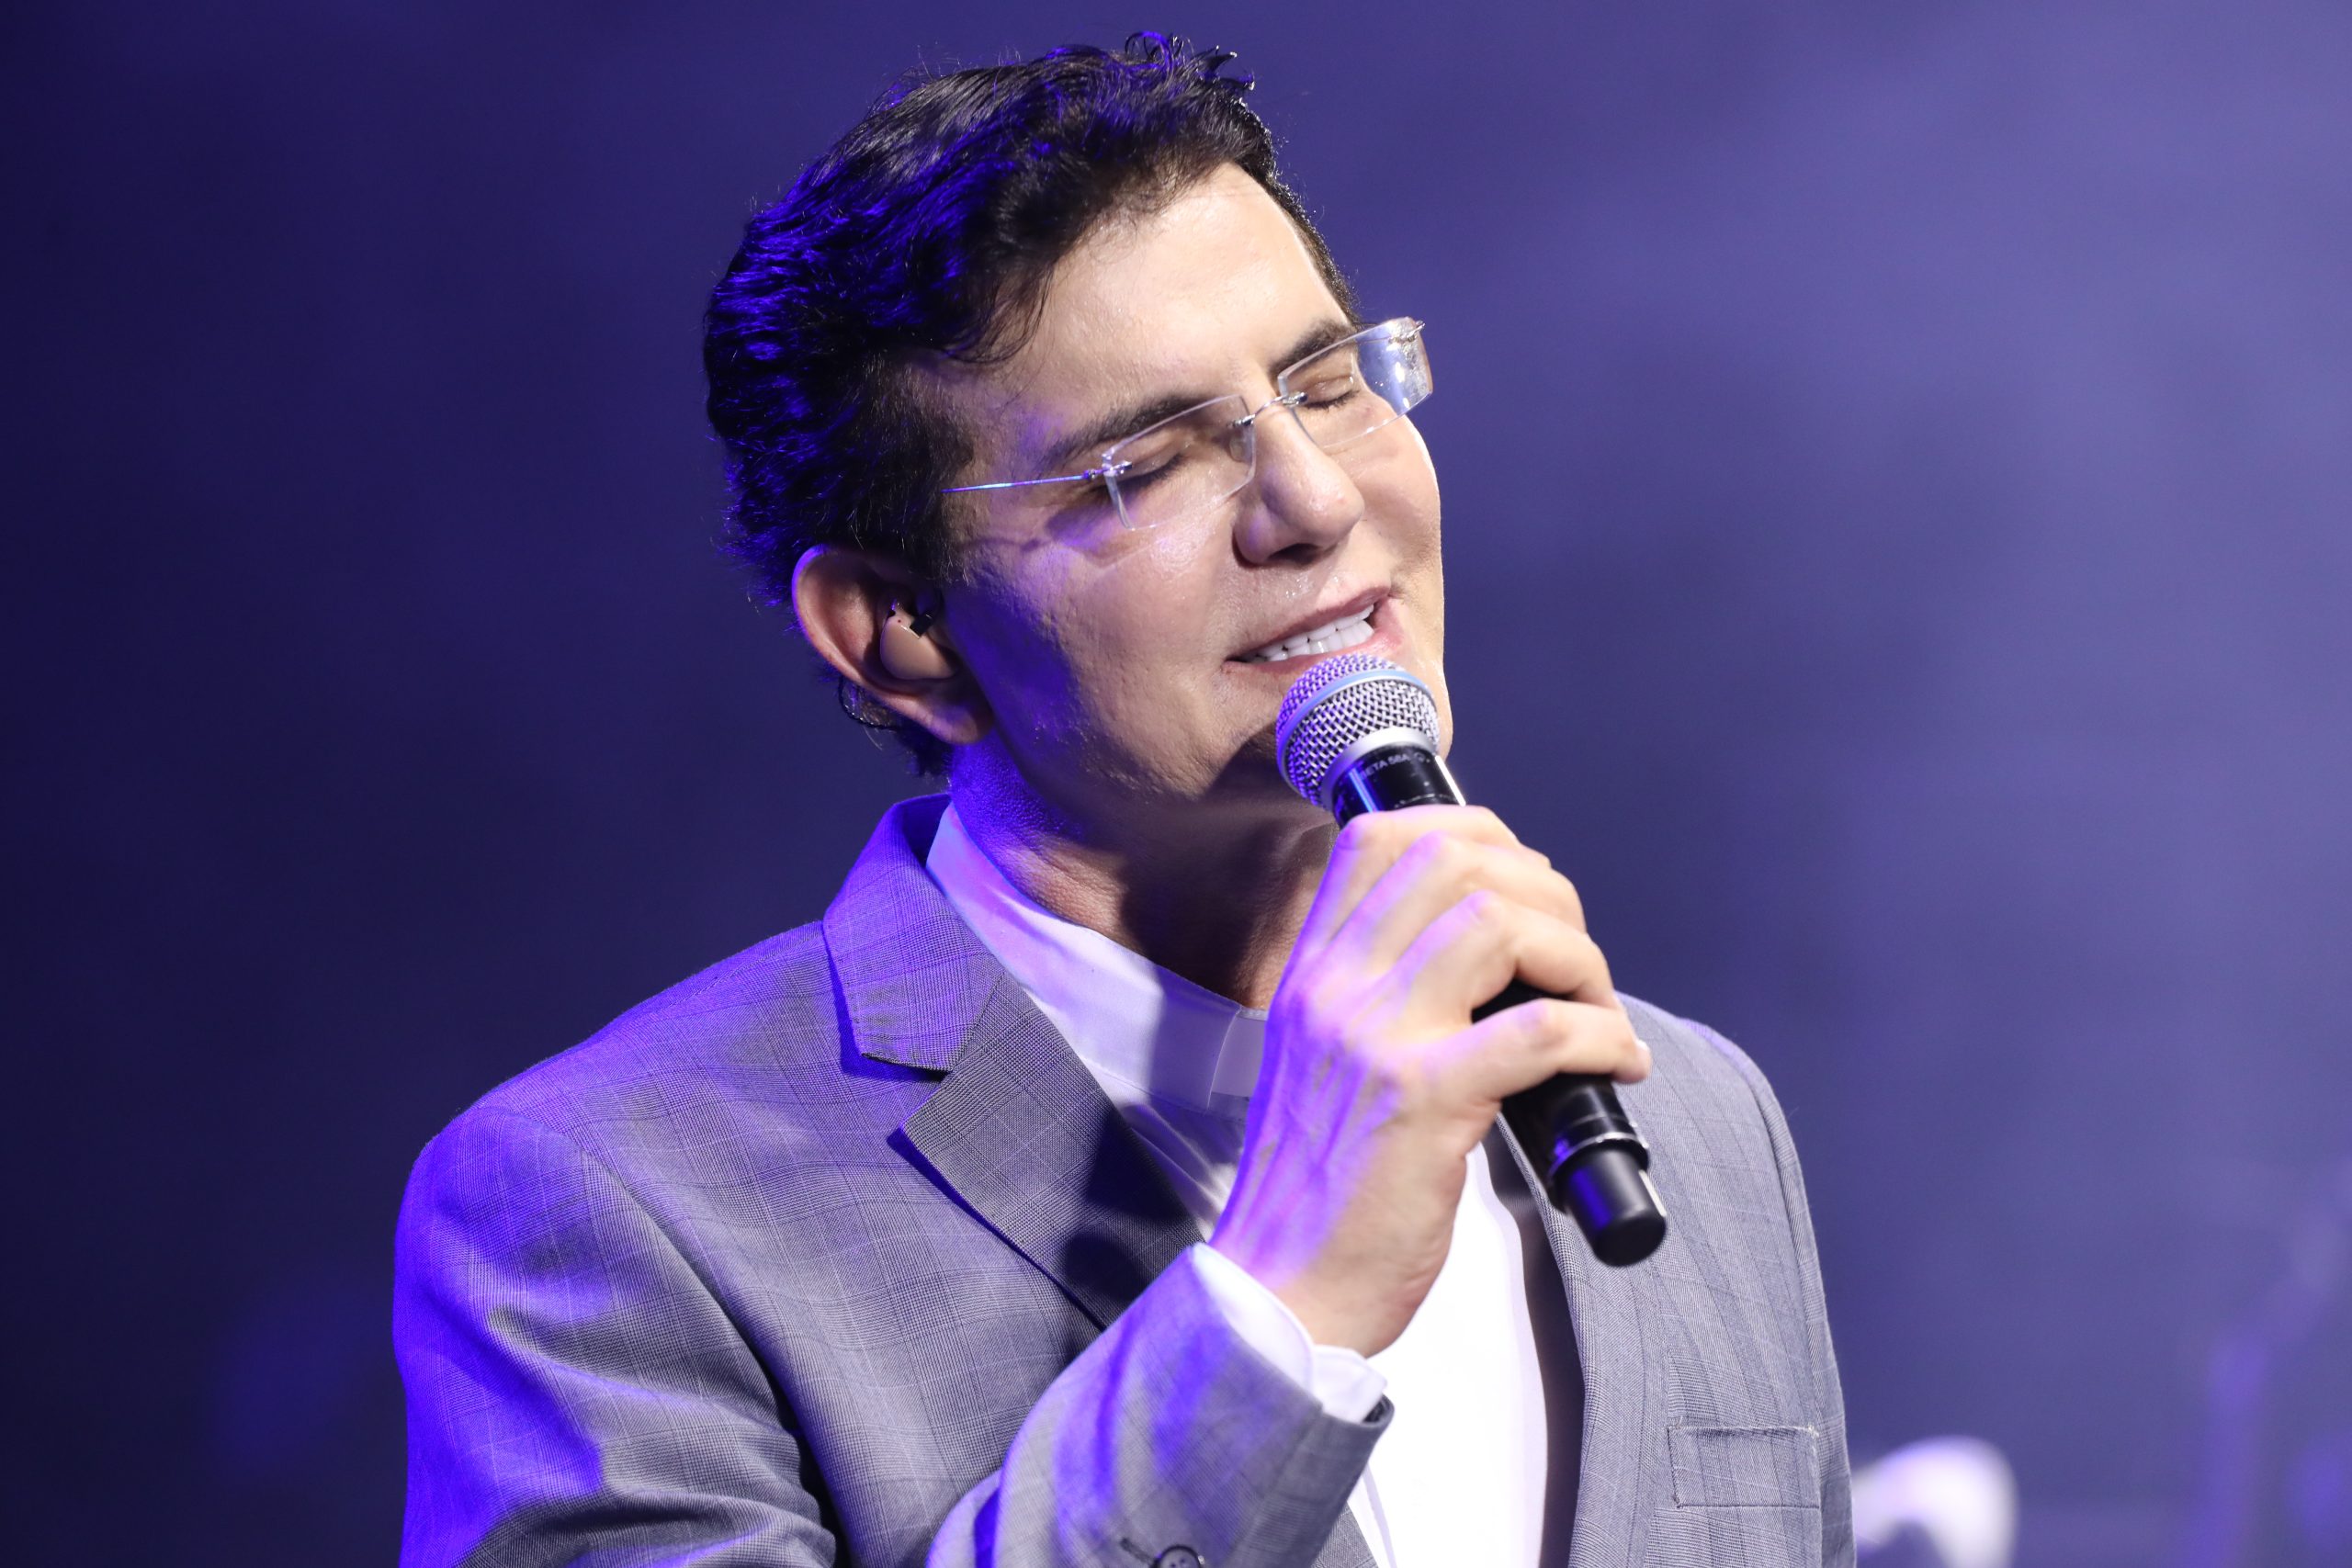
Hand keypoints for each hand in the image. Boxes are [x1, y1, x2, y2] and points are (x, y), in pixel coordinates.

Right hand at [1208, 805, 1649, 1356]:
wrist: (1284, 1286)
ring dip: (1577, 957)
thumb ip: (1382, 996)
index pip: (1378, 835)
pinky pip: (1540, 1031)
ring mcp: (1375, 1039)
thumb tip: (1497, 952)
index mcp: (1312, 972)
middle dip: (1543, 890)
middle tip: (1573, 959)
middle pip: (1452, 858)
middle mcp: (1335, 987)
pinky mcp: (1422, 1104)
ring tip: (1596, 1009)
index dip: (1474, 832)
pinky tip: (1616, 1063)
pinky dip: (1601, 1036)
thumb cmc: (1322, 1185)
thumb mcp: (1327, 1059)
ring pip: (1497, 922)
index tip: (1525, 886)